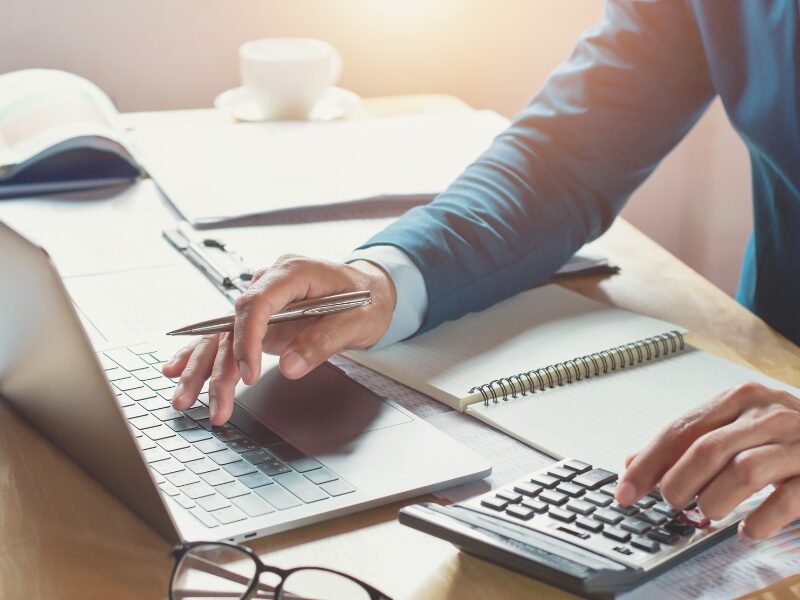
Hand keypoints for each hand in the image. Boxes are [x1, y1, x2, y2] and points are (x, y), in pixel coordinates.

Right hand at [161, 254, 395, 425]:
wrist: (372, 290)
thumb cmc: (367, 299)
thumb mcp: (357, 321)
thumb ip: (323, 341)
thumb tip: (289, 367)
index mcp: (293, 272)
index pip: (256, 303)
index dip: (247, 339)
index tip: (247, 373)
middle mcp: (270, 283)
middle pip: (231, 323)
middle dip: (215, 365)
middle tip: (210, 401)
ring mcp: (263, 302)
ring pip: (223, 335)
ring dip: (203, 368)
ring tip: (184, 400)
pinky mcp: (261, 320)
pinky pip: (226, 336)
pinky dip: (203, 355)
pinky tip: (177, 370)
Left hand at [616, 382, 799, 539]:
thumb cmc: (785, 436)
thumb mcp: (735, 428)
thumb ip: (688, 443)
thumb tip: (633, 465)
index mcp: (739, 399)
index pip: (681, 429)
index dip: (648, 463)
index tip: (626, 490)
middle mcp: (768, 414)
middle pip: (707, 449)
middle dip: (679, 483)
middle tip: (671, 503)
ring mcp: (797, 443)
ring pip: (743, 472)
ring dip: (715, 500)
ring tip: (707, 513)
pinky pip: (787, 499)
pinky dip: (761, 520)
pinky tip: (748, 530)